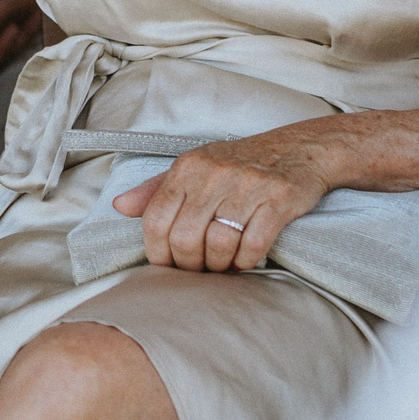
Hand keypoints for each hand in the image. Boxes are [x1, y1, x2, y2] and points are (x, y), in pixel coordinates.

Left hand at [112, 128, 335, 272]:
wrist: (298, 150)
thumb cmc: (239, 165)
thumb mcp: (194, 168)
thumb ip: (156, 190)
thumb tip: (120, 206)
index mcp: (187, 167)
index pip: (155, 220)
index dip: (158, 253)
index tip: (168, 265)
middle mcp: (214, 173)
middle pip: (185, 238)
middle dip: (190, 265)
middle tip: (200, 269)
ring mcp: (248, 185)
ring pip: (218, 244)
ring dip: (219, 265)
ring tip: (223, 265)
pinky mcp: (279, 199)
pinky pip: (253, 244)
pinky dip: (246, 261)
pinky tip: (245, 259)